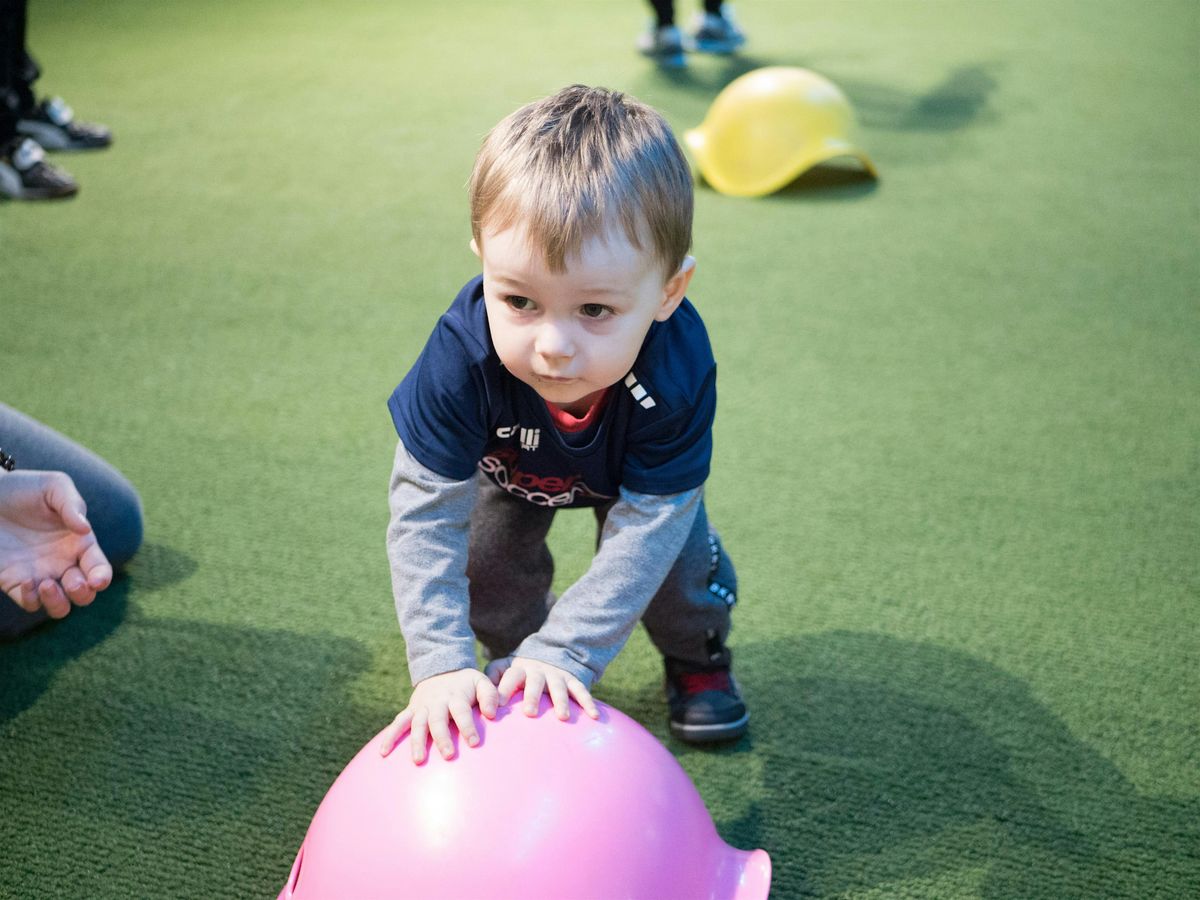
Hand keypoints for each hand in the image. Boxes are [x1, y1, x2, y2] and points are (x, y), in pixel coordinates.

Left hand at [0, 470, 112, 618]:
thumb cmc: (24, 488)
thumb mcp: (53, 486)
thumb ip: (72, 504)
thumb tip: (85, 530)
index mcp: (79, 544)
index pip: (99, 569)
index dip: (102, 578)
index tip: (97, 580)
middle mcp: (63, 563)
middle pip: (84, 594)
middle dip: (83, 594)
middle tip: (72, 582)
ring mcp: (39, 574)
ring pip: (60, 607)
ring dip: (59, 603)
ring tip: (46, 584)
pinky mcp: (14, 582)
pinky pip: (29, 603)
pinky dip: (31, 599)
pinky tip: (26, 581)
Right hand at [380, 668, 498, 763]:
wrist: (441, 669)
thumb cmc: (465, 683)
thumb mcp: (480, 681)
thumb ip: (489, 695)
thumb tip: (492, 714)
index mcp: (455, 696)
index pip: (462, 712)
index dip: (468, 726)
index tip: (474, 743)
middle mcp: (437, 702)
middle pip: (438, 721)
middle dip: (442, 738)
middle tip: (448, 755)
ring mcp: (421, 707)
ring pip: (417, 724)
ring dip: (416, 742)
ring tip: (418, 760)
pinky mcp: (410, 711)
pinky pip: (398, 723)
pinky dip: (389, 736)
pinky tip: (383, 753)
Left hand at [485, 656, 599, 721]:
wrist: (550, 655)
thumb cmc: (520, 673)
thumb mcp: (505, 668)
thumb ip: (492, 678)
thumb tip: (479, 695)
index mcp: (519, 669)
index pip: (510, 675)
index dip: (503, 688)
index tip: (496, 706)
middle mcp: (538, 671)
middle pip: (535, 681)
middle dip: (532, 696)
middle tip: (530, 713)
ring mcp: (557, 675)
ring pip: (559, 687)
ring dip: (561, 701)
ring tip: (562, 717)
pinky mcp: (573, 680)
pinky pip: (582, 691)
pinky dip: (588, 703)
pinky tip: (595, 717)